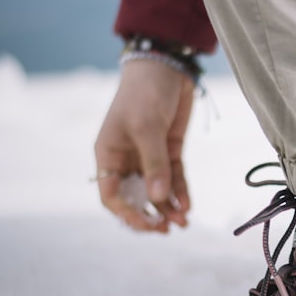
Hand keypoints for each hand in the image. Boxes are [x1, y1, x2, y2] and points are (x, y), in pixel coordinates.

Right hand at [94, 59, 194, 232]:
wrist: (167, 67)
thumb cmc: (144, 93)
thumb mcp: (147, 128)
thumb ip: (155, 163)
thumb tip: (159, 198)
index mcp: (108, 154)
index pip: (111, 194)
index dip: (127, 213)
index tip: (146, 223)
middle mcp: (127, 159)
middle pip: (135, 197)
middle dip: (150, 215)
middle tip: (168, 229)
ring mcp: (149, 156)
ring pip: (157, 190)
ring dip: (168, 207)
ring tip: (183, 222)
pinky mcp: (170, 150)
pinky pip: (175, 178)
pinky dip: (181, 192)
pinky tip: (187, 205)